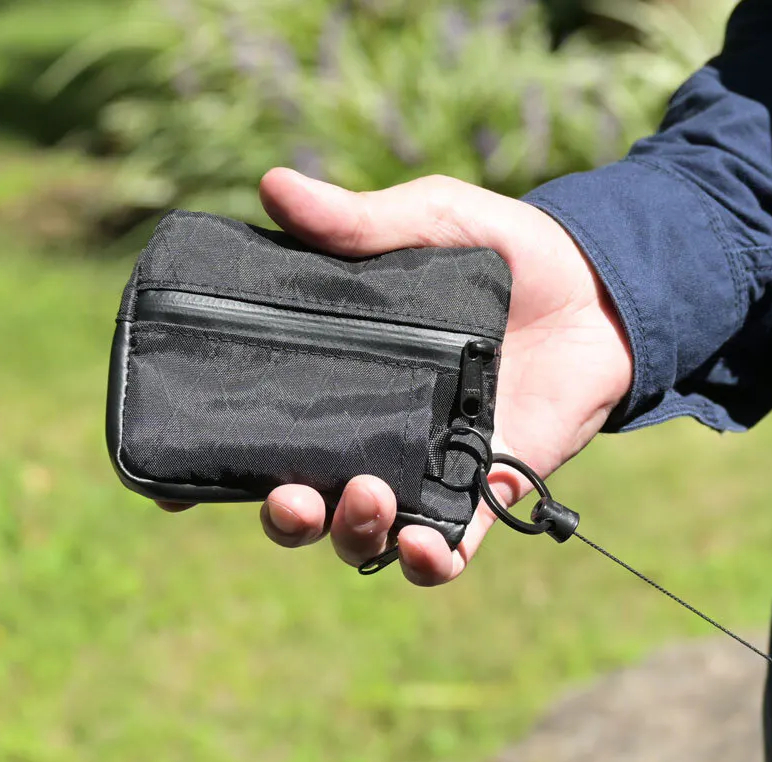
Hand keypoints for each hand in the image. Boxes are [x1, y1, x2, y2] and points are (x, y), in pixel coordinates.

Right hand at [159, 168, 633, 585]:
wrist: (601, 287)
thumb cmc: (506, 251)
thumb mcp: (430, 221)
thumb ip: (360, 223)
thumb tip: (274, 187)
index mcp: (339, 378)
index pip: (256, 433)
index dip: (207, 470)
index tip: (170, 488)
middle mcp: (369, 433)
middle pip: (301, 502)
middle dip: (282, 516)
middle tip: (290, 496)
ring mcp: (426, 469)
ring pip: (363, 536)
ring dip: (350, 533)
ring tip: (366, 494)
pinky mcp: (486, 491)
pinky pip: (449, 549)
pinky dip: (429, 564)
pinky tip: (424, 550)